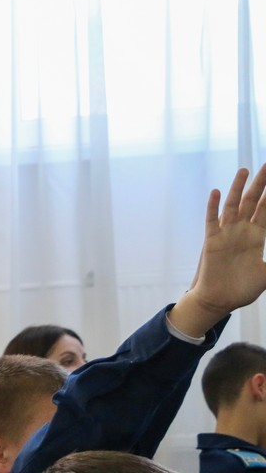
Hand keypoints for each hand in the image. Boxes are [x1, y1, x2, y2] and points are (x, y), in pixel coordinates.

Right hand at [173, 164, 265, 335]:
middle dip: (260, 185)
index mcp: (256, 238)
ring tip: (245, 170)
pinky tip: (215, 192)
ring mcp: (226, 235)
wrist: (220, 302)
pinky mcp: (211, 242)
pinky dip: (212, 206)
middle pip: (252, 202)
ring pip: (232, 206)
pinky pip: (211, 221)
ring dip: (237, 188)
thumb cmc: (242, 290)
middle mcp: (241, 232)